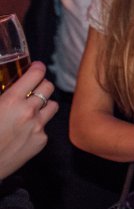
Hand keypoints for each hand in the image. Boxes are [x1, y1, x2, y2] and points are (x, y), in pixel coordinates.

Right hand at [0, 61, 57, 177]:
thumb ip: (1, 93)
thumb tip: (6, 85)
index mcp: (11, 101)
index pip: (36, 74)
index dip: (37, 68)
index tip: (35, 68)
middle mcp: (28, 112)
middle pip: (48, 87)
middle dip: (41, 85)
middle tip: (33, 88)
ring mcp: (37, 127)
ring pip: (53, 105)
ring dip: (44, 104)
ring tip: (31, 108)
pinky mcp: (41, 141)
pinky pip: (45, 126)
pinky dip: (37, 125)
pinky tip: (23, 130)